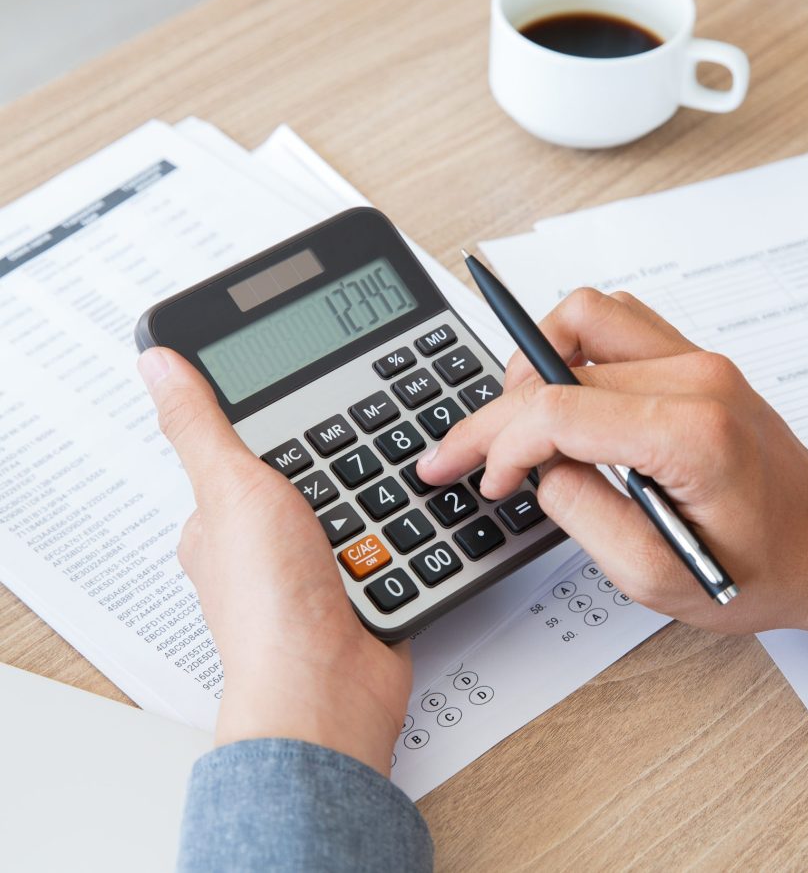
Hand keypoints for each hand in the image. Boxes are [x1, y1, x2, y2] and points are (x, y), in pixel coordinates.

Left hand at [139, 348, 410, 775]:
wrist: (331, 687)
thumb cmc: (270, 607)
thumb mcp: (232, 489)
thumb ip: (202, 426)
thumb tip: (158, 365)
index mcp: (220, 520)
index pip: (245, 449)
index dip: (279, 423)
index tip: (309, 404)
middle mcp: (261, 546)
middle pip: (306, 473)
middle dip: (336, 458)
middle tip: (358, 443)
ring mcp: (310, 568)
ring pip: (350, 503)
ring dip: (372, 493)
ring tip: (386, 479)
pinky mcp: (356, 586)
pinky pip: (383, 537)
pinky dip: (396, 527)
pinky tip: (404, 517)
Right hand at [418, 288, 807, 648]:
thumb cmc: (760, 566)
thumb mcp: (654, 576)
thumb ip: (580, 514)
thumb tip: (536, 467)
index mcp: (691, 434)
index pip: (558, 410)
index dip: (500, 444)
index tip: (485, 479)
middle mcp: (696, 377)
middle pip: (557, 361)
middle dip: (494, 412)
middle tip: (459, 450)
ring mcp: (697, 359)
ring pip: (584, 315)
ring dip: (535, 363)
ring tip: (517, 420)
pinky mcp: (693, 358)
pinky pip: (613, 322)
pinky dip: (570, 351)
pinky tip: (561, 397)